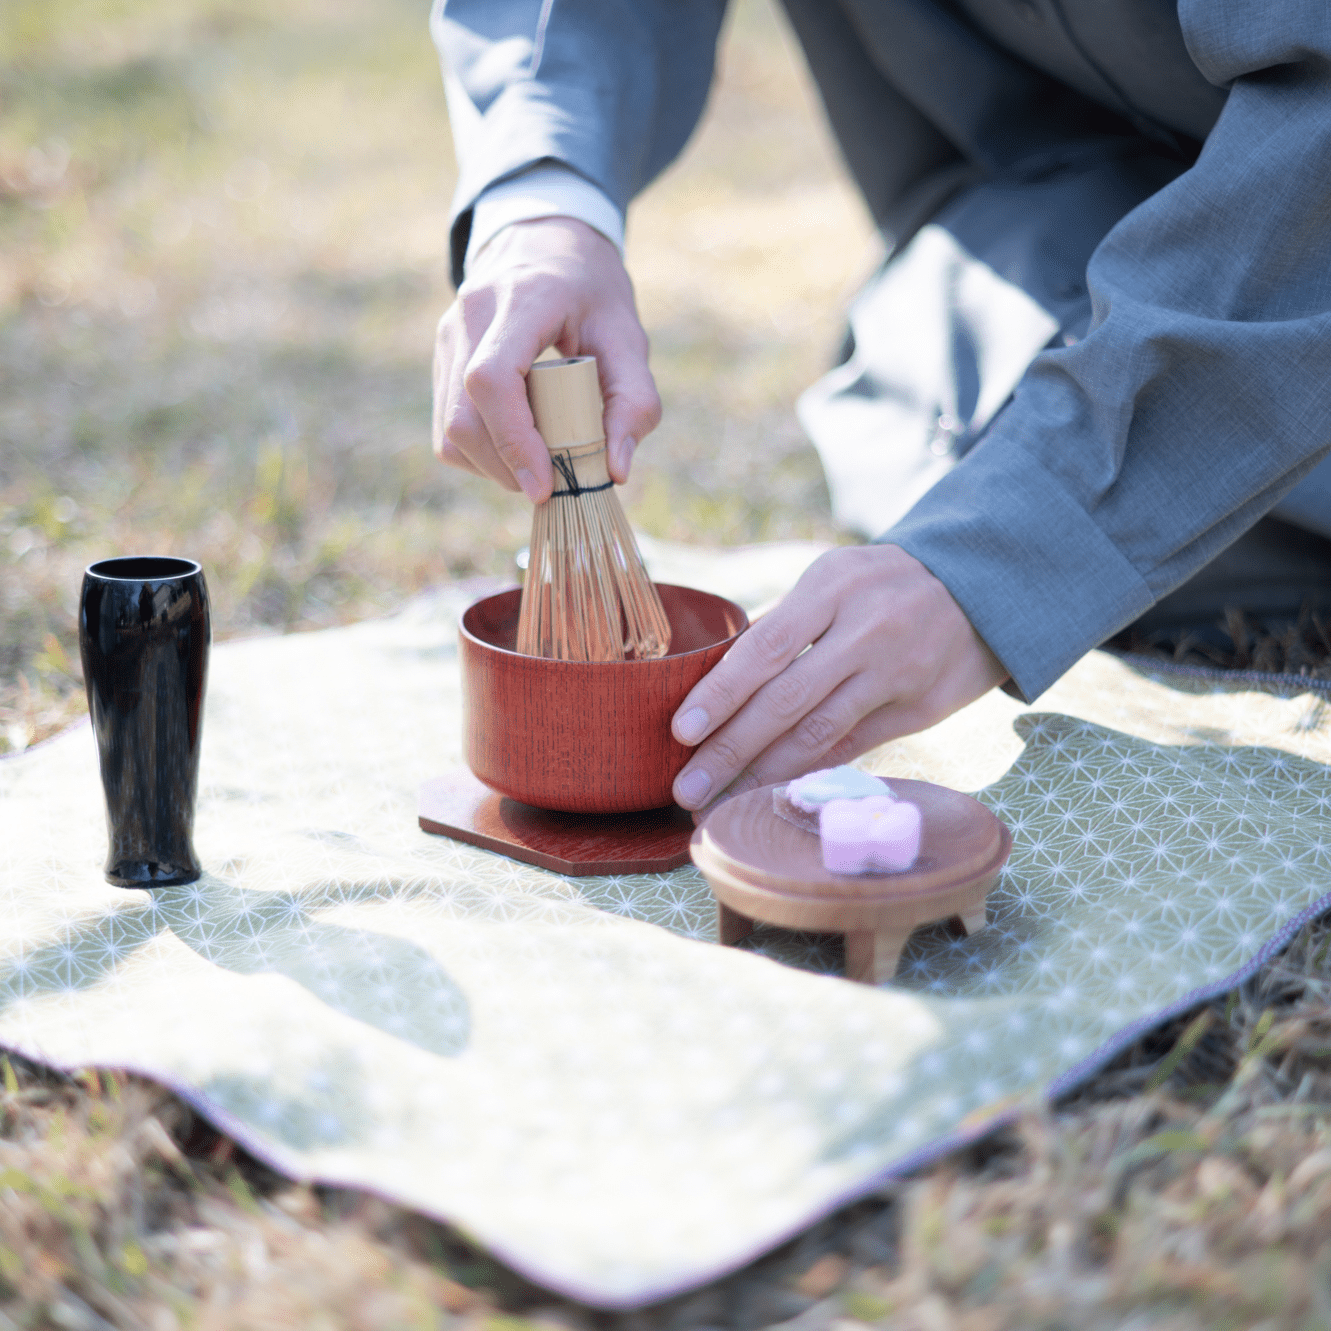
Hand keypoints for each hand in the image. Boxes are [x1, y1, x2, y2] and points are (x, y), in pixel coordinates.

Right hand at [432, 217, 660, 501]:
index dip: (513, 441)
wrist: (545, 242)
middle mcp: (470, 315)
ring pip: (449, 429)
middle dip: (506, 466)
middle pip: (464, 416)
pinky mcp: (441, 359)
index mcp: (520, 300)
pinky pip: (447, 427)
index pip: (491, 379)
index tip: (545, 484)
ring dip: (493, 466)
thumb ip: (634, 401)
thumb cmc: (592, 293)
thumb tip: (615, 471)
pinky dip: (481, 454)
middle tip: (551, 483)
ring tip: (538, 463)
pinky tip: (516, 445)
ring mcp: (447, 337)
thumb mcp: (629, 337)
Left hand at [670, 544, 1008, 811]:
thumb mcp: (835, 579)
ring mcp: (896, 673)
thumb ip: (784, 626)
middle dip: (729, 749)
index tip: (681, 732)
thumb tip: (718, 685)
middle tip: (686, 788)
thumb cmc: (883, 585)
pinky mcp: (920, 709)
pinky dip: (809, 770)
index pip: (764, 648)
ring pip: (818, 732)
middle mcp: (865, 630)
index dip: (721, 694)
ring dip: (763, 772)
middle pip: (785, 700)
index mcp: (832, 587)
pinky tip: (772, 791)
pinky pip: (853, 746)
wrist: (983, 586)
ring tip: (720, 801)